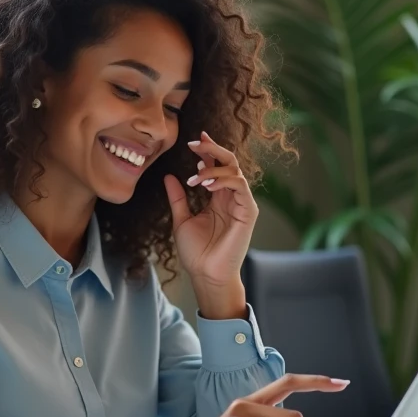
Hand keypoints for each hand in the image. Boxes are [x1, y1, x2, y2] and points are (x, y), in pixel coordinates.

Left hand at [163, 131, 256, 290]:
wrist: (205, 274)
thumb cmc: (196, 253)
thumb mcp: (181, 219)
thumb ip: (178, 198)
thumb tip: (169, 176)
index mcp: (218, 197)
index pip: (216, 166)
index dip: (207, 152)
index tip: (193, 142)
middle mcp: (231, 197)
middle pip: (229, 163)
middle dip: (213, 150)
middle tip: (195, 143)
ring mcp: (241, 204)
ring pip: (235, 171)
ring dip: (213, 168)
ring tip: (195, 176)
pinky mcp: (248, 212)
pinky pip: (240, 186)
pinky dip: (224, 180)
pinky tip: (207, 185)